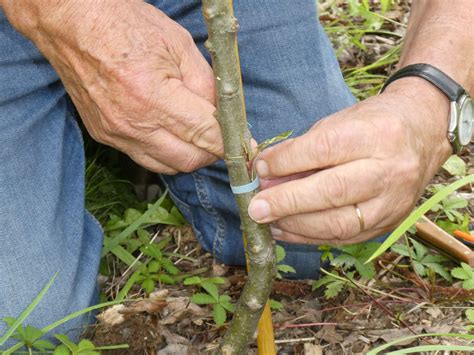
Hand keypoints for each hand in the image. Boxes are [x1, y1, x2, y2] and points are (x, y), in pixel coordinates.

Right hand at [6, 1, 222, 173]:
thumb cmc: (126, 25)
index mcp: (154, 96)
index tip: (243, 144)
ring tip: (195, 136)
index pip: (205, 135)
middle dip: (210, 153)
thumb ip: (206, 84)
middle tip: (219, 138)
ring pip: (166, 166)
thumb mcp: (179, 45)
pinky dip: (163, 151)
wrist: (72, 23)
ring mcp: (115, 133)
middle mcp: (133, 124)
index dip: (229, 142)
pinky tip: (168, 132)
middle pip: (187, 161)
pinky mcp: (103, 135)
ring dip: (187, 156)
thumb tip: (222, 115)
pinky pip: (143, 157)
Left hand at [248, 79, 451, 244]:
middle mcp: (389, 170)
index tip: (261, 169)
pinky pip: (344, 237)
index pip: (325, 149)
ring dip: (295, 224)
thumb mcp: (338, 124)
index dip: (287, 161)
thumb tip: (265, 176)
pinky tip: (285, 230)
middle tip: (255, 207)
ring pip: (339, 223)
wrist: (422, 134)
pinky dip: (309, 236)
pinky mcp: (389, 223)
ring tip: (266, 220)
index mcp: (377, 135)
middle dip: (287, 202)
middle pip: (333, 191)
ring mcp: (393, 202)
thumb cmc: (372, 125)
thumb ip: (303, 150)